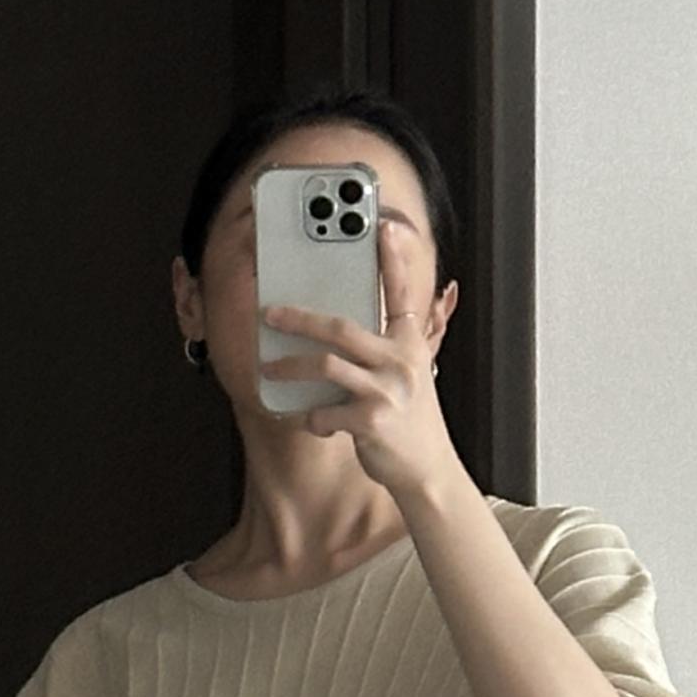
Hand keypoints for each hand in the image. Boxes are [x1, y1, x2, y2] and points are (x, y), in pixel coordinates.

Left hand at [258, 216, 461, 500]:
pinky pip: (325, 412)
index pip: (400, 293)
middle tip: (270, 313)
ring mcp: (388, 391)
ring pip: (325, 366)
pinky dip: (312, 419)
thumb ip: (381, 351)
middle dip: (300, 318)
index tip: (381, 226)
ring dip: (290, 367)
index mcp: (410, 344)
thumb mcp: (406, 377)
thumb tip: (333, 334)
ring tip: (269, 369)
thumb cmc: (409, 421)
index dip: (392, 258)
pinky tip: (313, 422)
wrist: (427, 470)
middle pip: (341, 327)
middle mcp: (402, 361)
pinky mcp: (373, 422)